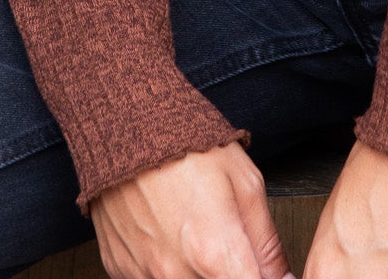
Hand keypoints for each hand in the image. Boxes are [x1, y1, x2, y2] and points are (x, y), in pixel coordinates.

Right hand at [92, 140, 292, 278]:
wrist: (125, 123)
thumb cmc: (187, 145)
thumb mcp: (244, 183)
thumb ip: (267, 243)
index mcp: (214, 253)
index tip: (261, 268)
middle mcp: (175, 273)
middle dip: (229, 271)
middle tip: (227, 243)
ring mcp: (143, 274)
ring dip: (198, 271)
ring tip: (196, 234)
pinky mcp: (120, 269)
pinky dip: (167, 266)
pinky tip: (169, 236)